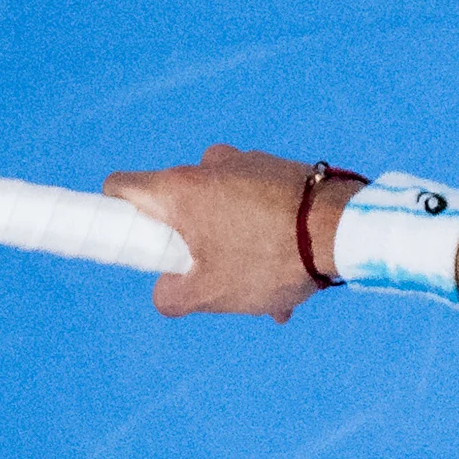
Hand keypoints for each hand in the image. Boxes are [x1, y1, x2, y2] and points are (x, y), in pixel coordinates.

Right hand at [96, 145, 359, 320]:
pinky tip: (290, 275)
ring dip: (234, 249)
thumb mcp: (212, 293)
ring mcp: (245, 162)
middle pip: (177, 207)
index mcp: (179, 190)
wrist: (344, 229)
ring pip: (222, 211)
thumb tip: (164, 293)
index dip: (115, 216)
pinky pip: (256, 207)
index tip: (134, 245)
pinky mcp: (278, 169)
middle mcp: (207, 166)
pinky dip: (263, 237)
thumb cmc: (271, 258)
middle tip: (217, 280)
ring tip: (266, 289)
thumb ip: (172, 296)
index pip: (121, 187)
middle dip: (191, 247)